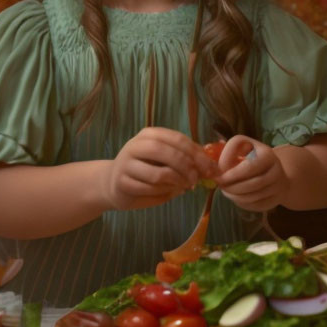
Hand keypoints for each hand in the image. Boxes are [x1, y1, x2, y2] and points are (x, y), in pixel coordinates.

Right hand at [100, 127, 218, 211]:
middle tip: (196, 179)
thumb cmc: (146, 170)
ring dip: (176, 182)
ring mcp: (127, 163)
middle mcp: (136, 145)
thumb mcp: (166, 160)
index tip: (211, 168)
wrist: (114, 183)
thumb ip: (185, 159)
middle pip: (165, 152)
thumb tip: (212, 167)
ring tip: (185, 186)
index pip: (177, 138)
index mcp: (149, 134)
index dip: (197, 153)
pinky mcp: (122, 182)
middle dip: (186, 167)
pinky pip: (149, 189)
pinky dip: (163, 192)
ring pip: (158, 173)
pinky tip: (169, 192)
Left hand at [215, 135, 288, 211]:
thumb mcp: (242, 145)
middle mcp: (276, 171)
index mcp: (268, 155)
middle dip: (232, 187)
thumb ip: (230, 151)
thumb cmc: (251, 155)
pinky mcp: (276, 200)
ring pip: (254, 197)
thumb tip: (219, 168)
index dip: (231, 175)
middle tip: (220, 186)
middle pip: (253, 184)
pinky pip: (257, 205)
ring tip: (225, 191)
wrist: (273, 169)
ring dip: (235, 196)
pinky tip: (235, 197)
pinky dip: (242, 203)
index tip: (217, 177)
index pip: (249, 168)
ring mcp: (278, 187)